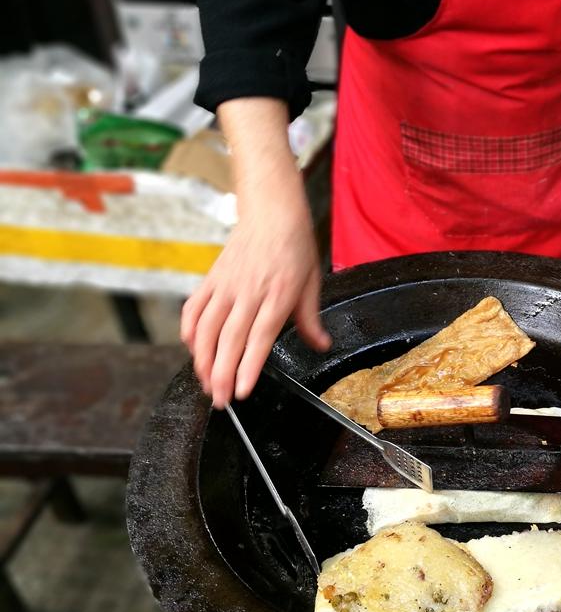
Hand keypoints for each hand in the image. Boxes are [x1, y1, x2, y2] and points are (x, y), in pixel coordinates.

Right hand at [179, 97, 330, 407]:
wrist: (272, 210)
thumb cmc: (295, 246)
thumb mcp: (312, 282)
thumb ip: (310, 319)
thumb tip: (321, 345)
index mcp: (278, 294)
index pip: (260, 338)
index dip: (248, 366)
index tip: (241, 390)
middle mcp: (249, 292)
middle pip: (229, 339)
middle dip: (222, 374)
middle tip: (219, 401)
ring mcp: (227, 285)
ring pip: (207, 328)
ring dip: (203, 359)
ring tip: (206, 383)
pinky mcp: (212, 278)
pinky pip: (194, 308)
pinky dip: (189, 331)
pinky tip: (192, 350)